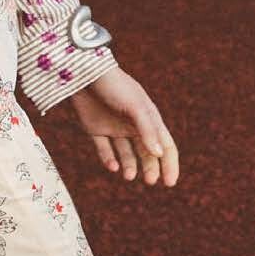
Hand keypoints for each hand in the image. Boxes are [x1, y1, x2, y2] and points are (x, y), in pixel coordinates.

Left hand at [66, 66, 178, 187]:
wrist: (84, 73)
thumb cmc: (115, 86)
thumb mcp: (135, 107)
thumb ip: (147, 130)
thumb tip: (159, 154)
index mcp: (149, 118)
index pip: (164, 145)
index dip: (169, 164)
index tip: (169, 182)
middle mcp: (133, 125)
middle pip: (146, 153)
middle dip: (150, 168)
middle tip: (149, 181)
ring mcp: (114, 128)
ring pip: (126, 154)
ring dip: (130, 166)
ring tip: (129, 175)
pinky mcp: (95, 129)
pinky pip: (104, 150)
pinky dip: (109, 159)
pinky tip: (112, 166)